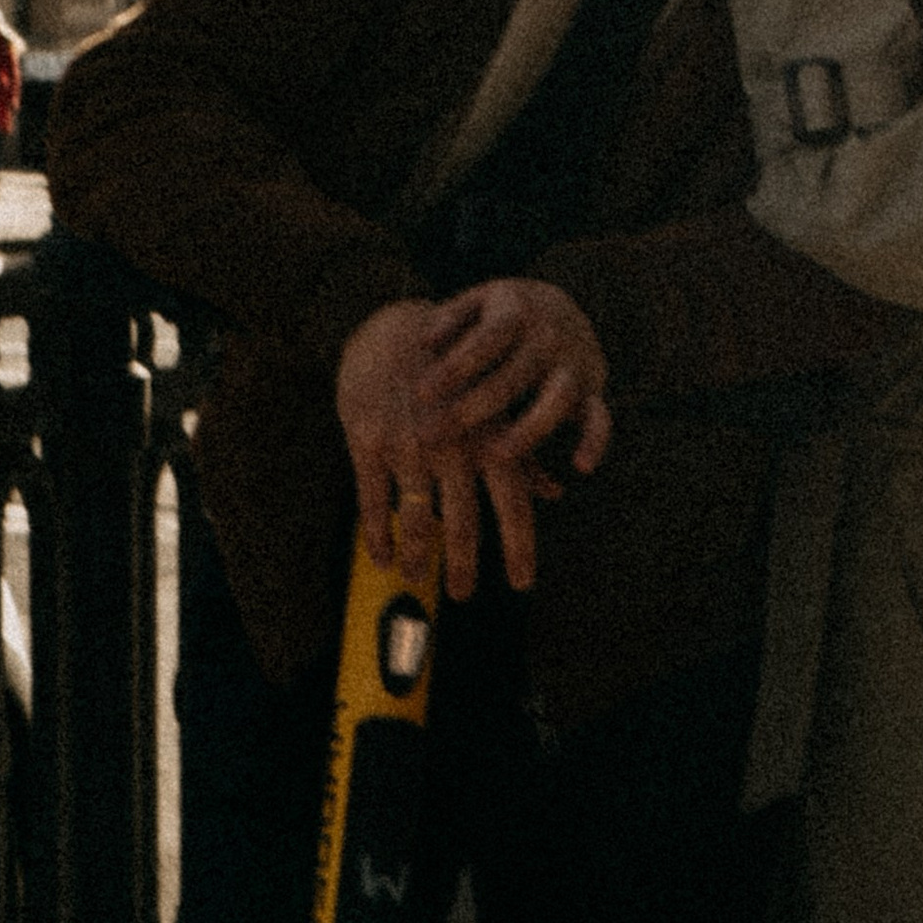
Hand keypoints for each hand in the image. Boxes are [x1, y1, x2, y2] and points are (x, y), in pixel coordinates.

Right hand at [335, 286, 612, 599]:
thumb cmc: (453, 374)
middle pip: (462, 521)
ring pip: (415, 518)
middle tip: (466, 594)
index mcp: (489, 436)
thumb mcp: (492, 406)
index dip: (520, 546)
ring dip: (419, 556)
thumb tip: (554, 493)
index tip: (523, 583)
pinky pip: (373, 501)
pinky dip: (378, 534)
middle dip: (464, 564)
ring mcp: (408, 445)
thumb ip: (521, 454)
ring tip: (418, 578)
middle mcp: (453, 445)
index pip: (512, 502)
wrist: (390, 328)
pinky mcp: (368, 442)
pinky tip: (383, 557)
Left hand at [433, 280, 612, 475]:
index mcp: (517, 312)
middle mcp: (550, 337)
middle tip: (433, 434)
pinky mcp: (593, 390)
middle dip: (473, 407)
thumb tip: (425, 339)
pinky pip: (602, 418)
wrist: (562, 305)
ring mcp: (575, 364)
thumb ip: (449, 318)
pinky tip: (580, 467)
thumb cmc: (501, 313)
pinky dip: (596, 442)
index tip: (420, 393)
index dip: (455, 368)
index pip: (486, 341)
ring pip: (559, 398)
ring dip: (529, 428)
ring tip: (495, 454)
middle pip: (515, 375)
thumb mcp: (476, 302)